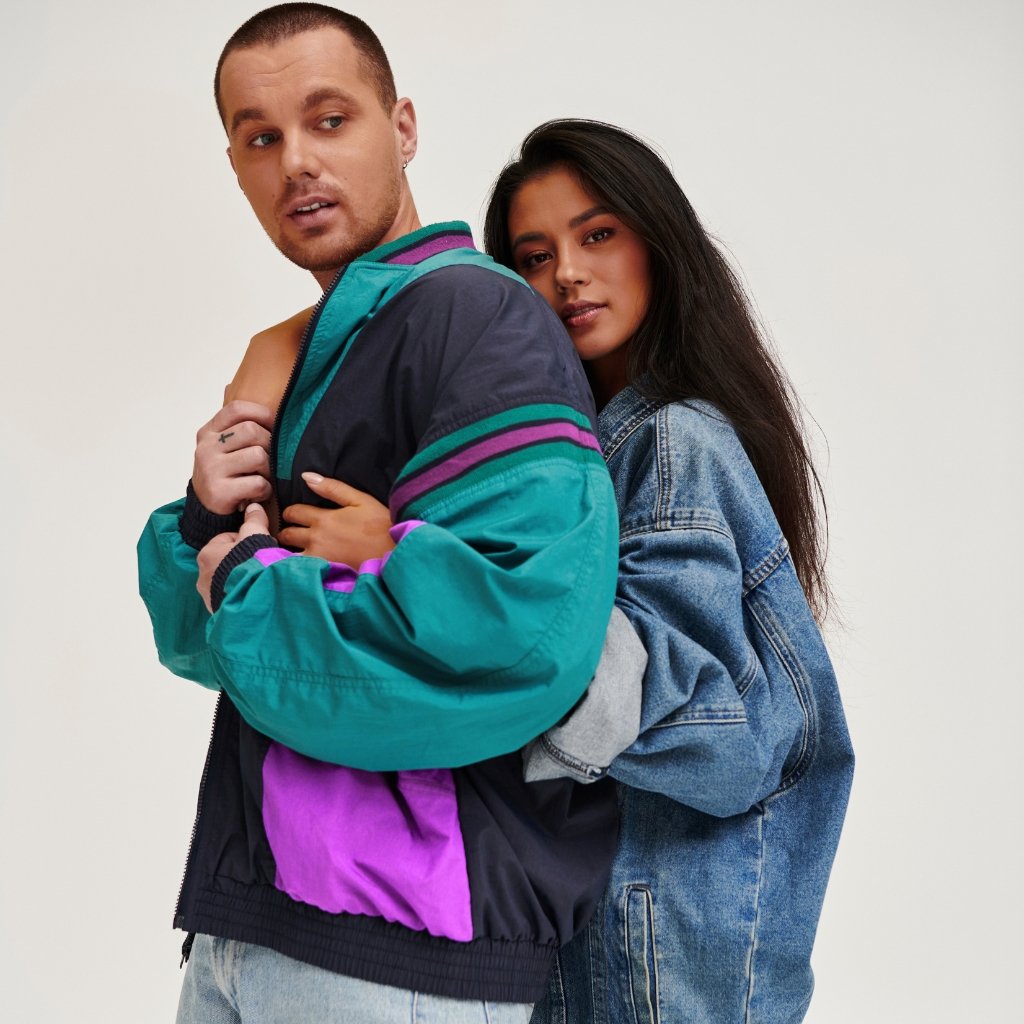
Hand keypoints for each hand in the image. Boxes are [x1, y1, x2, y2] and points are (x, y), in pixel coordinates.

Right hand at [192, 401, 274, 514]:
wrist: (206, 508)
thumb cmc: (224, 473)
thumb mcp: (224, 447)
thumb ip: (238, 428)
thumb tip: (256, 402)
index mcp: (209, 432)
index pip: (237, 409)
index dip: (261, 413)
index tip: (273, 425)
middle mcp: (207, 447)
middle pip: (251, 430)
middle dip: (269, 444)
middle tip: (269, 458)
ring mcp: (211, 469)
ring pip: (258, 456)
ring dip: (268, 469)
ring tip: (262, 476)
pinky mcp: (219, 491)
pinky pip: (258, 483)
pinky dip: (265, 489)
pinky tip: (258, 492)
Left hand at [196, 503, 271, 611]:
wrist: (253, 599)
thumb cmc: (251, 564)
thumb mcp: (255, 535)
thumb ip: (254, 520)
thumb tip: (253, 507)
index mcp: (207, 553)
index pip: (226, 539)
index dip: (245, 541)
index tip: (258, 547)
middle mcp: (202, 574)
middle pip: (225, 560)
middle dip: (241, 560)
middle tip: (259, 564)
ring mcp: (208, 594)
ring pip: (225, 579)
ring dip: (239, 578)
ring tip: (257, 580)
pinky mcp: (216, 610)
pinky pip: (228, 596)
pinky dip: (239, 593)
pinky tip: (252, 592)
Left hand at [280, 472, 395, 565]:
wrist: (395, 555)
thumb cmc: (381, 526)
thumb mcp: (360, 500)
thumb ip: (332, 488)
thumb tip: (306, 476)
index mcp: (323, 519)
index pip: (293, 512)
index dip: (291, 512)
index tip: (295, 515)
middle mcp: (316, 539)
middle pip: (287, 534)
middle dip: (287, 531)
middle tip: (293, 532)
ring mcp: (318, 558)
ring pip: (290, 554)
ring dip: (290, 550)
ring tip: (296, 550)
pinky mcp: (324, 574)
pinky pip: (300, 570)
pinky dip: (297, 567)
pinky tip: (302, 566)